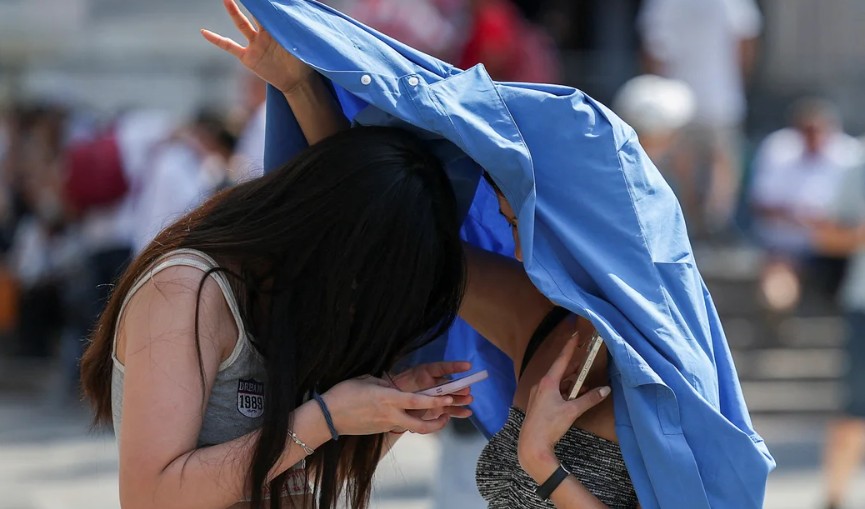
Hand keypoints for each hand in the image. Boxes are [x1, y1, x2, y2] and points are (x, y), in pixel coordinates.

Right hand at [201, 0, 314, 93]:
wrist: (297, 81)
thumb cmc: (304, 61)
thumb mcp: (301, 44)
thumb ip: (296, 30)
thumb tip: (298, 14)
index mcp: (278, 28)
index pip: (270, 10)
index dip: (266, 2)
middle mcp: (264, 33)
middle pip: (255, 12)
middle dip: (250, 1)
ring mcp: (255, 44)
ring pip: (241, 24)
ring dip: (233, 11)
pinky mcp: (248, 57)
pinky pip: (229, 46)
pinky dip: (216, 39)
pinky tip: (204, 32)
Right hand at [322, 376, 454, 435]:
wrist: (328, 417)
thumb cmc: (344, 393)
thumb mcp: (367, 380)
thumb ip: (385, 384)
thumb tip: (394, 388)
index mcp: (388, 399)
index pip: (418, 401)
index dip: (435, 401)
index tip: (449, 398)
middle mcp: (390, 415)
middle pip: (421, 425)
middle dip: (438, 422)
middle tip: (447, 414)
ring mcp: (386, 425)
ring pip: (412, 427)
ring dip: (426, 423)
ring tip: (434, 415)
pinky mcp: (381, 431)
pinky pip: (399, 426)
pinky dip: (408, 421)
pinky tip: (410, 413)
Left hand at [389, 361, 473, 419]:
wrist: (391, 403)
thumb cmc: (398, 389)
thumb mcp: (406, 384)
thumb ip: (417, 386)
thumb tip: (426, 386)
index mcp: (426, 373)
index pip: (442, 368)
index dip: (455, 366)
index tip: (467, 366)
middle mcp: (434, 383)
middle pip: (449, 385)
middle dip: (458, 387)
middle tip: (466, 390)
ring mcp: (437, 396)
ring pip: (451, 397)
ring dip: (460, 399)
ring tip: (468, 400)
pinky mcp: (437, 407)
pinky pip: (449, 409)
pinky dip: (458, 411)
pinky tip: (467, 412)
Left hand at [517, 337, 609, 481]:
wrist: (532, 444)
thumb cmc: (550, 425)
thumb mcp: (572, 411)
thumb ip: (589, 399)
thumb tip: (605, 390)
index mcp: (548, 382)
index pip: (562, 359)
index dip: (570, 346)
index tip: (575, 334)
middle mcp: (541, 385)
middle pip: (559, 370)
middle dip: (573, 364)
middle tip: (583, 355)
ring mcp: (538, 394)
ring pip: (557, 382)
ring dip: (570, 380)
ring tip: (584, 378)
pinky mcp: (538, 404)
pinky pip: (553, 391)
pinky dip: (564, 390)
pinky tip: (574, 395)